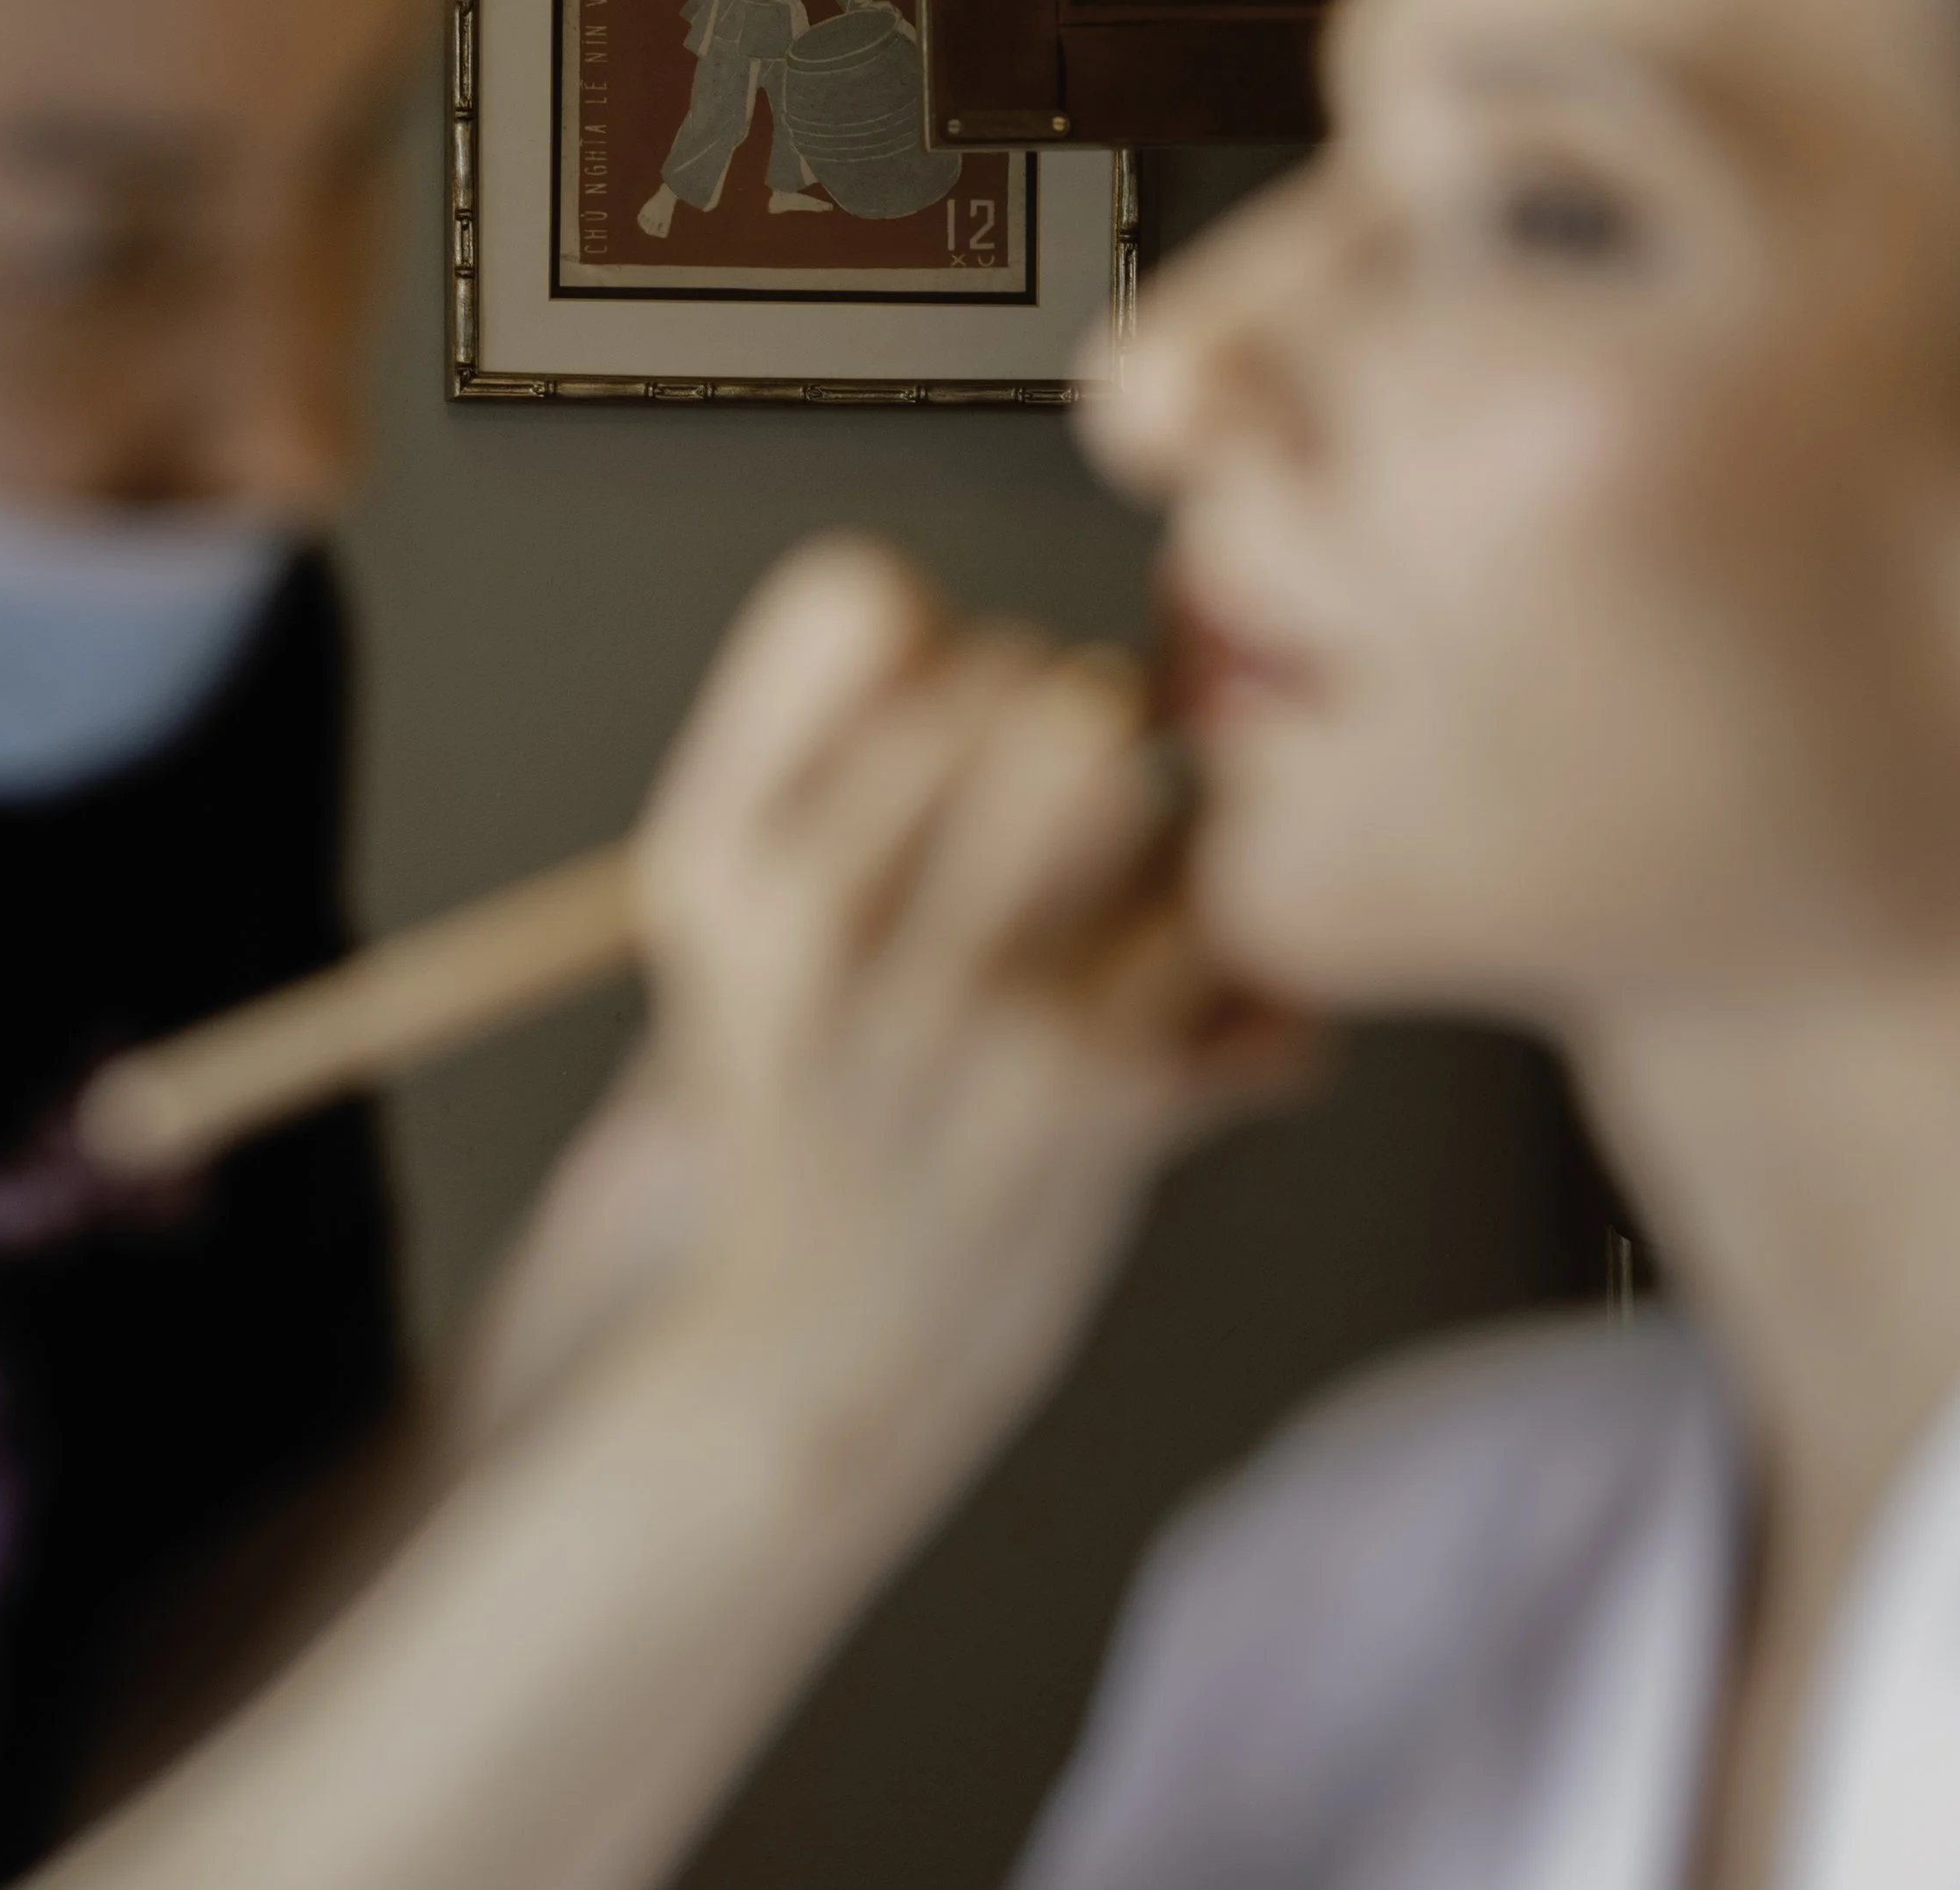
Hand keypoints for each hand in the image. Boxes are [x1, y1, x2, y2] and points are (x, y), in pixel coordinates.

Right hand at [607, 544, 1308, 1490]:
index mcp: (721, 855)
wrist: (810, 1364)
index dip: (935, 640)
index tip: (945, 736)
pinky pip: (1221, 929)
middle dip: (1074, 732)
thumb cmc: (804, 1113)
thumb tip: (1075, 668)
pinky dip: (1238, 982)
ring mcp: (959, 1005)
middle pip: (1024, 673)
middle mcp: (819, 917)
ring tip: (1133, 918)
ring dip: (1157, 834)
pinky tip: (1198, 1038)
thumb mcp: (737, 935)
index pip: (856, 596)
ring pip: (1130, 772)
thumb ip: (849, 767)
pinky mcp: (1093, 1093)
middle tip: (1067, 835)